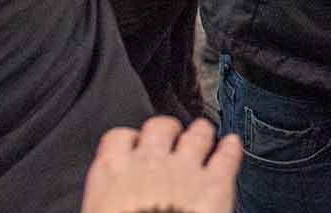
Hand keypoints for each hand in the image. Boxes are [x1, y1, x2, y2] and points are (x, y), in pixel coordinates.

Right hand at [81, 116, 239, 212]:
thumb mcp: (98, 211)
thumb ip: (106, 198)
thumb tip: (107, 206)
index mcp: (114, 171)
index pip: (119, 138)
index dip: (130, 140)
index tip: (134, 145)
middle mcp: (150, 162)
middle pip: (160, 126)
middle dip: (167, 129)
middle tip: (171, 134)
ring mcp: (185, 169)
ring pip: (196, 134)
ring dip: (201, 131)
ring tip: (203, 131)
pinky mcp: (216, 184)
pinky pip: (227, 155)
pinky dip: (231, 148)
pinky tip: (232, 144)